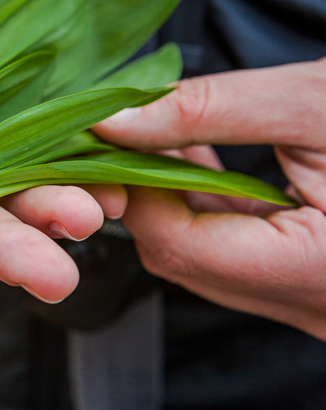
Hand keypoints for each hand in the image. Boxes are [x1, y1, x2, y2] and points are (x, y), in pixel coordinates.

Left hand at [94, 57, 325, 339]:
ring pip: (203, 256)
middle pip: (182, 257)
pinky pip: (234, 252)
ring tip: (165, 137)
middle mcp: (310, 306)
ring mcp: (309, 302)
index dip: (129, 188)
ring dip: (173, 197)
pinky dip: (206, 205)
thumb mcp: (312, 103)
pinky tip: (201, 158)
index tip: (104, 138)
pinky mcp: (307, 284)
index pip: (178, 244)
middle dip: (144, 192)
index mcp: (316, 274)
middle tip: (127, 132)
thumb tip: (112, 118)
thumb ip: (205, 111)